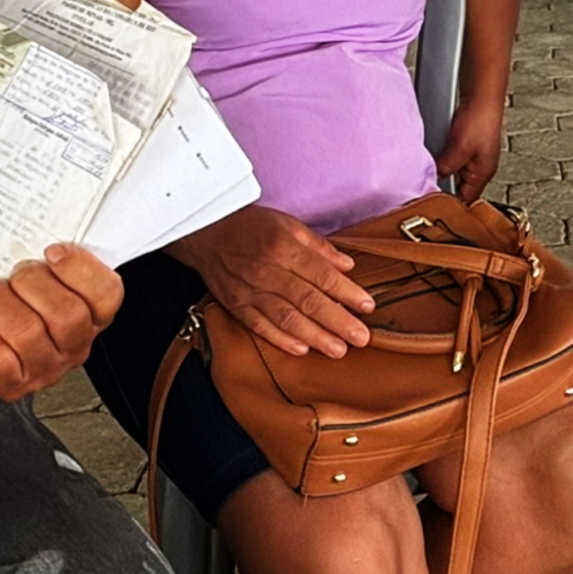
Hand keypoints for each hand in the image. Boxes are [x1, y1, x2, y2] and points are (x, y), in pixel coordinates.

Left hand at [0, 244, 123, 399]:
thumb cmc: (12, 304)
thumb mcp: (38, 275)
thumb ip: (50, 256)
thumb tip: (39, 221)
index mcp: (90, 315)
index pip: (108, 293)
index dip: (79, 268)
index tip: (51, 252)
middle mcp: (73, 346)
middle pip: (67, 313)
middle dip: (30, 283)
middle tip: (14, 277)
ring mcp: (43, 369)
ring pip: (27, 331)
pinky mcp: (9, 386)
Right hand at [173, 204, 374, 357]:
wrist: (206, 232)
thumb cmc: (250, 226)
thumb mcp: (288, 224)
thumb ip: (319, 247)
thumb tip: (347, 266)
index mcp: (284, 248)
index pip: (322, 275)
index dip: (347, 292)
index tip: (366, 306)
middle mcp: (268, 271)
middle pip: (308, 300)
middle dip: (337, 321)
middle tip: (361, 338)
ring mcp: (250, 291)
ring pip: (286, 318)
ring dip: (314, 336)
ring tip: (337, 349)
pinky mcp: (237, 305)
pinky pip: (260, 326)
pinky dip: (281, 339)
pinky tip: (301, 349)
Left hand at [434, 98, 504, 199]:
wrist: (482, 97)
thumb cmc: (479, 120)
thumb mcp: (459, 148)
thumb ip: (447, 167)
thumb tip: (435, 179)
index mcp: (483, 174)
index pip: (466, 201)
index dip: (450, 205)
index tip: (433, 205)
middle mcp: (480, 169)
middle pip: (460, 189)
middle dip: (444, 189)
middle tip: (427, 189)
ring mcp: (474, 158)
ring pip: (455, 175)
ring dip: (443, 174)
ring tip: (430, 173)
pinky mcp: (468, 148)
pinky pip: (454, 162)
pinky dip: (444, 161)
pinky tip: (435, 157)